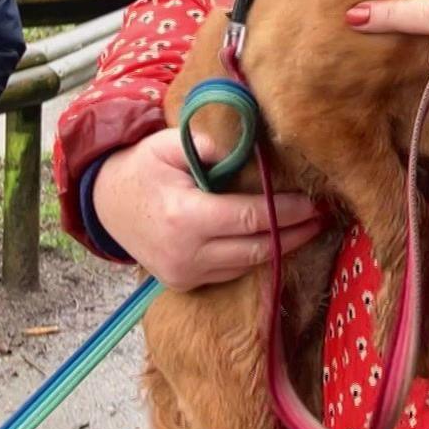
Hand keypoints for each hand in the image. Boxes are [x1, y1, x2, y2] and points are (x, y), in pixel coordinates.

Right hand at [91, 127, 327, 290]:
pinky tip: (277, 239)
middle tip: (323, 216)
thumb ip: (210, 147)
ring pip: (247, 265)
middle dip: (295, 234)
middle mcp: (186, 254)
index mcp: (184, 217)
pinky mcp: (184, 283)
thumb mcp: (169, 145)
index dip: (287, 212)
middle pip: (257, 249)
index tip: (314, 202)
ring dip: (281, 248)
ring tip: (309, 227)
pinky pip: (230, 273)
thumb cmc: (143, 168)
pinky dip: (255, 257)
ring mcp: (184, 273)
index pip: (250, 219)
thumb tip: (252, 148)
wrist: (106, 204)